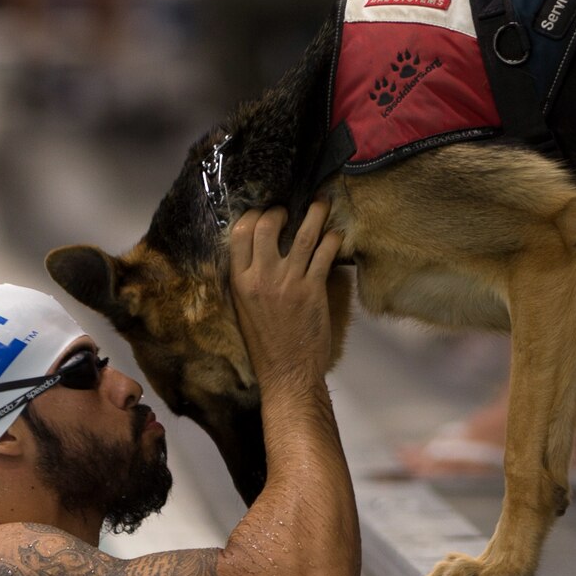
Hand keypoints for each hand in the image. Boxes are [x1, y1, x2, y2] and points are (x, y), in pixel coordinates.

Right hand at [229, 202, 342, 391]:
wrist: (287, 372)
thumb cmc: (266, 346)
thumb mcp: (244, 310)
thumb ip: (248, 280)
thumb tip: (259, 253)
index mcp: (239, 282)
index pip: (240, 233)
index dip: (253, 215)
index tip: (264, 212)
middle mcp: (261, 277)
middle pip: (267, 225)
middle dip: (280, 210)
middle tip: (291, 210)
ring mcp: (288, 282)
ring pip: (303, 234)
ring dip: (314, 214)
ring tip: (321, 203)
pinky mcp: (313, 290)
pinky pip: (324, 254)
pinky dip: (332, 240)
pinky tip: (336, 235)